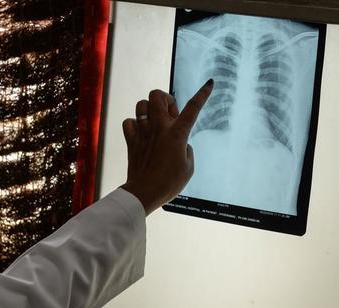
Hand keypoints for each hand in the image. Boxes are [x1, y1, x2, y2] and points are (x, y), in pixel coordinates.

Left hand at [121, 79, 213, 214]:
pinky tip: (141, 134)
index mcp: (177, 134)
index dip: (202, 94)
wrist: (144, 192)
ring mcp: (143, 132)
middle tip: (170, 115)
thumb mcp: (188, 167)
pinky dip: (134, 125)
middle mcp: (159, 128)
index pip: (193, 108)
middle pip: (157, 95)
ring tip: (154, 123)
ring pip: (141, 104)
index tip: (209, 83)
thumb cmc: (169, 183)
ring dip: (149, 109)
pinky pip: (129, 122)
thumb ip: (187, 149)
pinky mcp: (131, 140)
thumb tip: (180, 144)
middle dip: (165, 99)